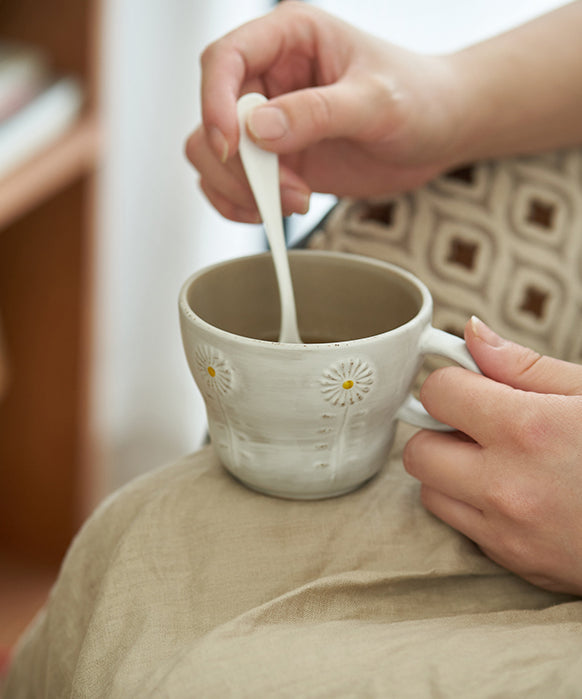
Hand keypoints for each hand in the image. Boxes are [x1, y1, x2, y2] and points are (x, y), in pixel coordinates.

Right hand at [185, 1, 459, 221]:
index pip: (225, 59)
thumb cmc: (420, 99)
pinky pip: (233, 184)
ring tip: (297, 201)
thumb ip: (318, 112)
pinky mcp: (277, 160)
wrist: (439, 133)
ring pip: (214, 156)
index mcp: (290, 38)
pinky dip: (243, 204)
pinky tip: (280, 210)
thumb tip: (257, 131)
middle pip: (213, 118)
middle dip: (241, 165)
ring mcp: (270, 122)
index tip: (233, 147)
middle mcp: (271, 77)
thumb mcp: (378, 101)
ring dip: (244, 189)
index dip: (215, 103)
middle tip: (287, 190)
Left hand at [403, 316, 581, 595]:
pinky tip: (515, 492)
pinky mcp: (516, 564)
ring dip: (449, 471)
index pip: (438, 392)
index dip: (452, 382)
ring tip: (496, 459)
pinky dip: (473, 506)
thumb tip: (471, 336)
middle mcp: (508, 486)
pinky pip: (462, 528)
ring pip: (430, 492)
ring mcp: (509, 532)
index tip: (469, 384)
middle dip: (439, 429)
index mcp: (530, 430)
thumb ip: (525, 366)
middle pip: (417, 448)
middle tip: (478, 423)